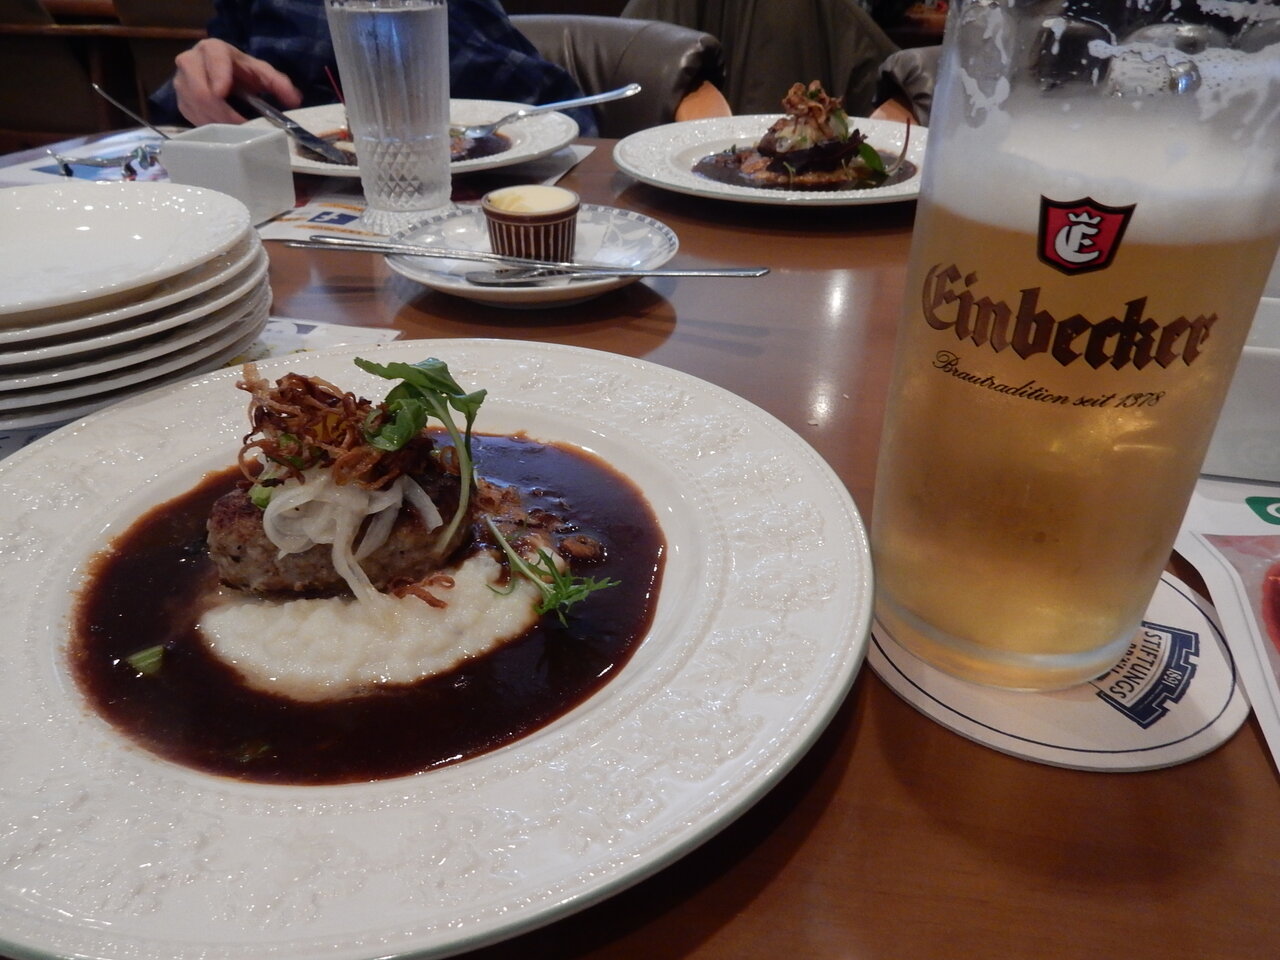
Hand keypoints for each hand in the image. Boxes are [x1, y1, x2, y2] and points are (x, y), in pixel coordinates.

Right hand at [173, 38, 302, 124]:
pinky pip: (192, 117)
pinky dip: (210, 127)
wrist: (222, 74)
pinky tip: (224, 132)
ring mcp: (181, 81)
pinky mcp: (180, 100)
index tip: (222, 92)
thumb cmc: (242, 72)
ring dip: (217, 123)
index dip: (217, 75)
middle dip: (222, 112)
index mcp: (213, 49)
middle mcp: (190, 61)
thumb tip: (294, 100)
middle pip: (200, 90)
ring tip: (237, 132)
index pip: (213, 59)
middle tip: (241, 127)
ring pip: (195, 106)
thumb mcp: (262, 73)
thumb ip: (279, 83)